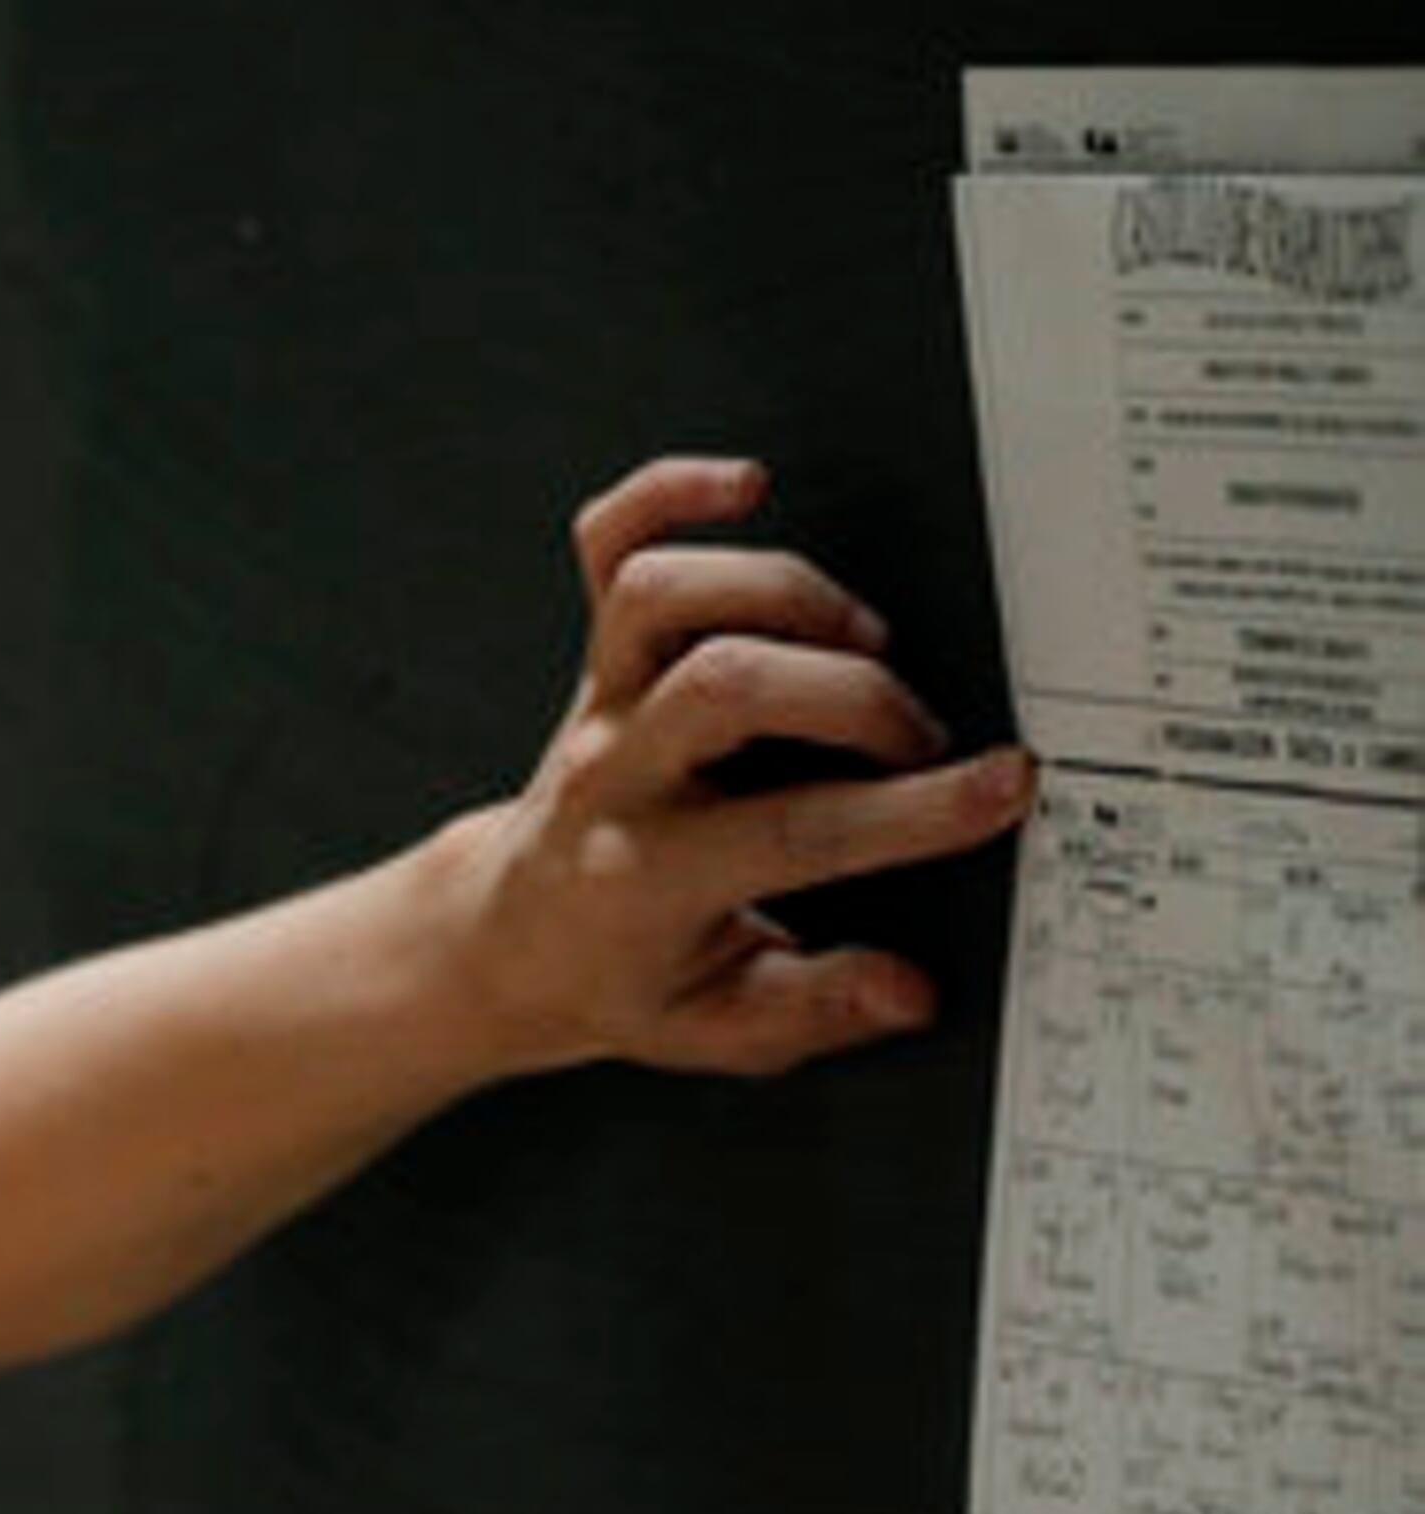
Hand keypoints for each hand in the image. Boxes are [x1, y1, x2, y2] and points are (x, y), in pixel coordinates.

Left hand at [436, 455, 1032, 1077]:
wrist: (509, 938)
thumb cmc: (622, 977)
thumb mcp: (721, 1026)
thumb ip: (817, 1008)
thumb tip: (907, 990)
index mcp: (649, 875)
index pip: (792, 829)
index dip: (912, 808)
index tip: (1003, 786)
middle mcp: (615, 773)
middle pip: (725, 685)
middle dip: (854, 698)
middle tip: (924, 738)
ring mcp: (600, 702)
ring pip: (661, 595)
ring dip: (779, 595)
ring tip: (860, 639)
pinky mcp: (594, 653)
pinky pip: (605, 543)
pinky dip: (665, 495)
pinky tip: (745, 488)